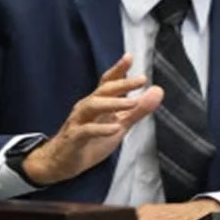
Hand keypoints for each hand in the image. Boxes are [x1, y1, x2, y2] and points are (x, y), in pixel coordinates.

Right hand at [23, 54, 161, 184]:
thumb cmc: (91, 141)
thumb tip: (158, 91)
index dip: (118, 69)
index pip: (108, 82)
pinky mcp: (74, 138)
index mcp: (98, 102)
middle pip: (103, 90)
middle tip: (141, 79)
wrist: (61, 162)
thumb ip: (138, 110)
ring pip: (93, 106)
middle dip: (122, 83)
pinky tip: (115, 129)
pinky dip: (101, 129)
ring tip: (132, 103)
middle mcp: (87, 107)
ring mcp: (79, 121)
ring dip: (113, 103)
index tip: (129, 57)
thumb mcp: (120, 125)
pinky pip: (86, 130)